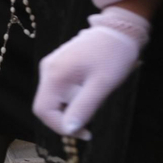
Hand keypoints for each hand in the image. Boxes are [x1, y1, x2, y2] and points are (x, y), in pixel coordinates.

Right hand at [33, 7, 150, 137]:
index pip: (43, 111)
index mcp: (54, 74)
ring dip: (71, 108)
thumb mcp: (102, 85)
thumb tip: (69, 130)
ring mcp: (52, 66)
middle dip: (67, 118)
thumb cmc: (113, 56)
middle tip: (92, 119)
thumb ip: (83, 108)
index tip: (86, 133)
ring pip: (54, 98)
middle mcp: (47, 69)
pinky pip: (60, 89)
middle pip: (46, 105)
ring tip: (94, 100)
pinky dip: (72, 97)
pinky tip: (90, 91)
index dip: (61, 127)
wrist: (118, 29)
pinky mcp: (59, 65)